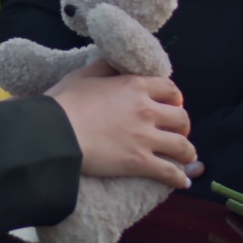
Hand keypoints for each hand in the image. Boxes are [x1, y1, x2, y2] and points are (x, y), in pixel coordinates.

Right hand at [47, 64, 195, 188]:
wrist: (55, 133)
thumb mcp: (83, 75)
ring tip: (186, 158)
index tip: (172, 105)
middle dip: (183, 126)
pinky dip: (179, 178)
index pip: (170, 89)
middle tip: (177, 132)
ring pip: (182, 146)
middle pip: (181, 118)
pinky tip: (183, 182)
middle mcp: (147, 110)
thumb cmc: (64, 103)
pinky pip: (169, 172)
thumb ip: (104, 67)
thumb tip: (114, 60)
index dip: (174, 98)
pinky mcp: (139, 162)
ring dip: (187, 153)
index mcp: (135, 86)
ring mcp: (145, 138)